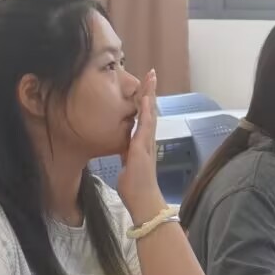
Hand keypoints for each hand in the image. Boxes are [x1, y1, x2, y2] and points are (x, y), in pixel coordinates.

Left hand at [114, 70, 167, 223]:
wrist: (143, 201)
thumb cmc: (135, 188)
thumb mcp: (127, 166)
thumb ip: (126, 156)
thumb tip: (123, 151)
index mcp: (142, 143)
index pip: (144, 117)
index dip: (144, 101)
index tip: (144, 86)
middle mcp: (148, 140)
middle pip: (150, 110)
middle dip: (150, 92)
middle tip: (152, 74)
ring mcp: (147, 143)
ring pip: (150, 113)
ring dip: (150, 95)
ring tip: (151, 78)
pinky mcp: (142, 148)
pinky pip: (145, 126)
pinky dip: (145, 111)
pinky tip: (144, 99)